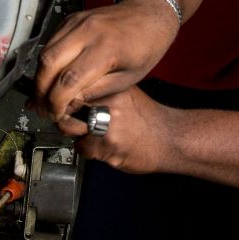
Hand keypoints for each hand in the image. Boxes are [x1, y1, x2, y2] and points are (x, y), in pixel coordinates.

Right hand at [33, 0, 179, 120]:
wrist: (149, 15)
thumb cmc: (145, 46)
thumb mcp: (127, 79)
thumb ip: (94, 92)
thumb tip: (68, 105)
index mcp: (106, 48)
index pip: (69, 80)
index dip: (57, 102)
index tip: (56, 115)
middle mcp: (88, 31)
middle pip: (49, 64)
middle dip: (41, 91)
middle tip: (44, 108)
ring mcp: (77, 22)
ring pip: (45, 53)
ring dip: (40, 78)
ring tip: (45, 96)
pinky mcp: (71, 19)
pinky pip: (50, 42)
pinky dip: (47, 62)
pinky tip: (51, 77)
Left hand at [62, 87, 176, 174]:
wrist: (171, 139)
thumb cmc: (149, 118)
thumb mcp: (127, 93)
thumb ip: (102, 91)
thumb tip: (74, 92)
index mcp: (113, 88)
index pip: (75, 89)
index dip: (67, 99)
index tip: (67, 105)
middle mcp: (109, 104)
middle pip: (69, 109)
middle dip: (68, 118)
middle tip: (77, 122)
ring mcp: (108, 126)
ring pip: (72, 131)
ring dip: (80, 136)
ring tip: (98, 136)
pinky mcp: (108, 147)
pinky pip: (84, 149)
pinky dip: (90, 151)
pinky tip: (106, 147)